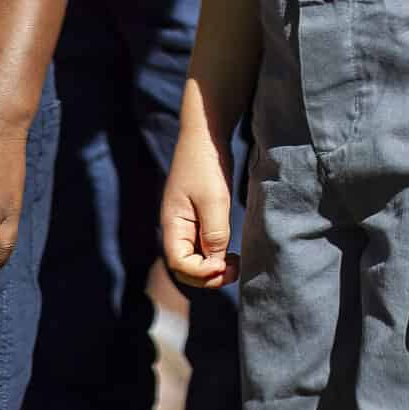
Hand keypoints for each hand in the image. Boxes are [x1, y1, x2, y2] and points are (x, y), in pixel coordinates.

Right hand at [161, 124, 237, 289]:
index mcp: (172, 224)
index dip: (200, 273)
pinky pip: (203, 244)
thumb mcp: (214, 200)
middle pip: (185, 267)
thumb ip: (214, 233)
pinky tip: (232, 252)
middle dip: (207, 276)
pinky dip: (216, 254)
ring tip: (236, 265)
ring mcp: (187, 222)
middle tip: (234, 271)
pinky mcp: (199, 215)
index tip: (223, 266)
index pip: (179, 264)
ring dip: (213, 268)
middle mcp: (177, 227)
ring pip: (195, 258)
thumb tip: (215, 263)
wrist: (206, 133)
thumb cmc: (207, 164)